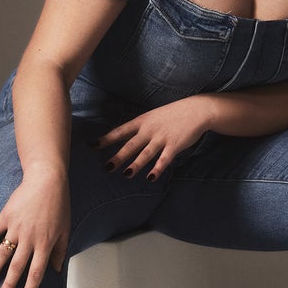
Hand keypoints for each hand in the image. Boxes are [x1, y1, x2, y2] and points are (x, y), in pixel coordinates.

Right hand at [0, 165, 69, 287]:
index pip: (37, 271)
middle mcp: (30, 238)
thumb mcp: (66, 228)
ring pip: (3, 253)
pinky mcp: (6, 216)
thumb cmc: (59, 204)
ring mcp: (16, 227)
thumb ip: (61, 250)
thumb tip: (57, 269)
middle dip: (9, 285)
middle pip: (17, 267)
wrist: (46, 179)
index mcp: (46, 243)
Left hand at [96, 96, 214, 180]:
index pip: (120, 131)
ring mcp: (162, 138)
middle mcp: (149, 130)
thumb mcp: (153, 117)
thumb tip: (125, 141)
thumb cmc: (173, 115)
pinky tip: (150, 177)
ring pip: (146, 153)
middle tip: (107, 167)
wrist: (196, 110)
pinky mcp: (174, 145)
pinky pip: (164, 159)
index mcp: (142, 122)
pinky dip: (157, 169)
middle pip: (131, 145)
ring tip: (126, 174)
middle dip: (118, 156)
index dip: (106, 139)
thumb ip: (140, 129)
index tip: (92, 145)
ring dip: (136, 164)